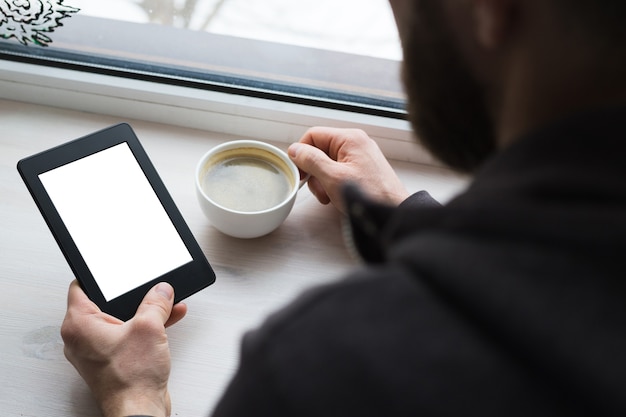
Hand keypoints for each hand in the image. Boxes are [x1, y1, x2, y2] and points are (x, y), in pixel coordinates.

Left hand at [61, 281, 186, 416]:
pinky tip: (165, 323)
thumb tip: (160, 291)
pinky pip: (125, 336)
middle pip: (104, 304)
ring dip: (142, 313)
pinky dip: (143, 329)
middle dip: (130, 296)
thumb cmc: (131, 379)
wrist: (139, 410)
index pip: (80, 287)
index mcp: (79, 325)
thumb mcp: (149, 327)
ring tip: (163, 305)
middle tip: (145, 288)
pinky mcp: (110, 362)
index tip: (112, 270)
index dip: (98, 276)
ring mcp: (95, 352)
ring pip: (118, 321)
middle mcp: (81, 339)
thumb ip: (155, 303)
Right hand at [288, 127, 408, 212]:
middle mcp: (355, 143)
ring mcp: (359, 156)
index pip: (313, 135)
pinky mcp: (362, 169)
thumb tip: (295, 150)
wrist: (392, 212)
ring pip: (327, 162)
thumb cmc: (369, 195)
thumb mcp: (333, 177)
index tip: (299, 172)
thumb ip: (311, 160)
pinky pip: (338, 171)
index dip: (302, 153)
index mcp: (349, 138)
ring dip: (322, 181)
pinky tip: (336, 196)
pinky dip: (332, 184)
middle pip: (319, 149)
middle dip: (314, 172)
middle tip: (317, 189)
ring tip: (329, 195)